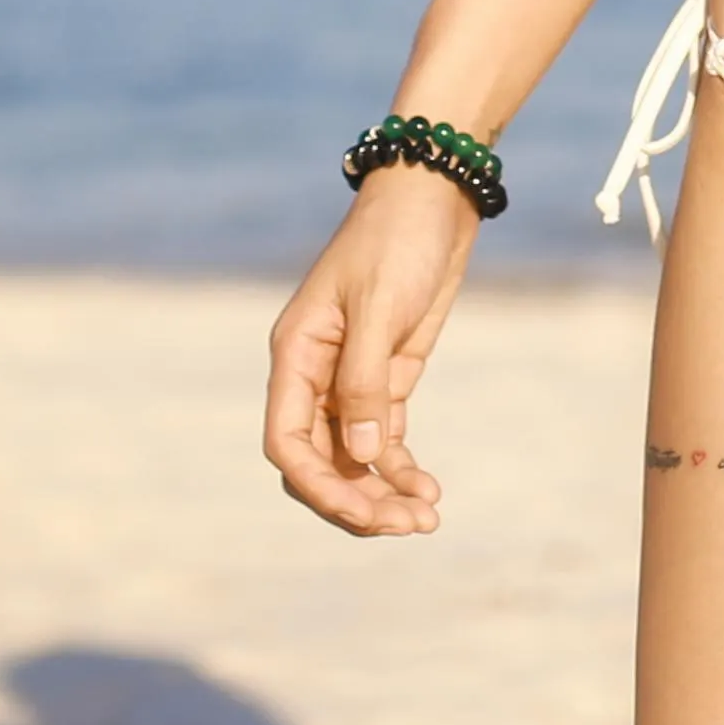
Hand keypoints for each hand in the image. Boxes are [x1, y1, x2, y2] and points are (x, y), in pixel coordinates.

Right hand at [264, 163, 479, 535]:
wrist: (435, 198)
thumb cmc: (398, 241)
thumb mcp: (380, 307)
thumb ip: (367, 382)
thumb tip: (366, 457)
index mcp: (296, 356)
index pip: (288, 443)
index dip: (319, 487)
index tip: (364, 515)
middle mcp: (316, 375)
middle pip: (320, 462)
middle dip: (357, 502)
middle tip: (409, 526)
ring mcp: (351, 380)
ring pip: (354, 460)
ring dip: (384, 494)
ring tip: (427, 519)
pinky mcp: (388, 377)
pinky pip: (385, 441)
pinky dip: (402, 470)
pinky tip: (429, 492)